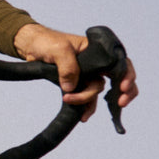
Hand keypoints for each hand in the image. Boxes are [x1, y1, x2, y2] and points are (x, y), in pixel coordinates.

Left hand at [13, 23, 139, 120]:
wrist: (32, 46)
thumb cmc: (48, 42)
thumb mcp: (58, 49)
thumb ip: (67, 66)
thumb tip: (71, 87)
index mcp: (98, 52)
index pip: (120, 63)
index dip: (127, 76)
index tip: (122, 87)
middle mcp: (96, 64)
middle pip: (114, 80)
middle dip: (122, 92)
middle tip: (120, 103)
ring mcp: (87, 75)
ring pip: (97, 91)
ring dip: (90, 102)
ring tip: (82, 113)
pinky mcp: (77, 84)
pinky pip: (86, 97)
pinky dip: (86, 107)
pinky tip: (82, 116)